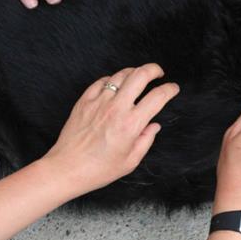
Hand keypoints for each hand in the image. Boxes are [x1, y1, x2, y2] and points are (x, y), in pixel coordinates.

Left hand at [41, 64, 179, 198]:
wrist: (67, 168)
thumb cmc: (98, 169)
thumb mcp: (130, 161)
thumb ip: (146, 140)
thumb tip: (154, 126)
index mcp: (131, 124)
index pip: (157, 97)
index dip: (170, 89)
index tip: (173, 88)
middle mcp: (116, 109)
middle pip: (140, 75)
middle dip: (153, 69)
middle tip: (158, 73)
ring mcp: (99, 102)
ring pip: (121, 75)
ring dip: (134, 72)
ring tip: (138, 77)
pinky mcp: (84, 101)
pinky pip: (102, 81)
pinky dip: (112, 79)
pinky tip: (116, 85)